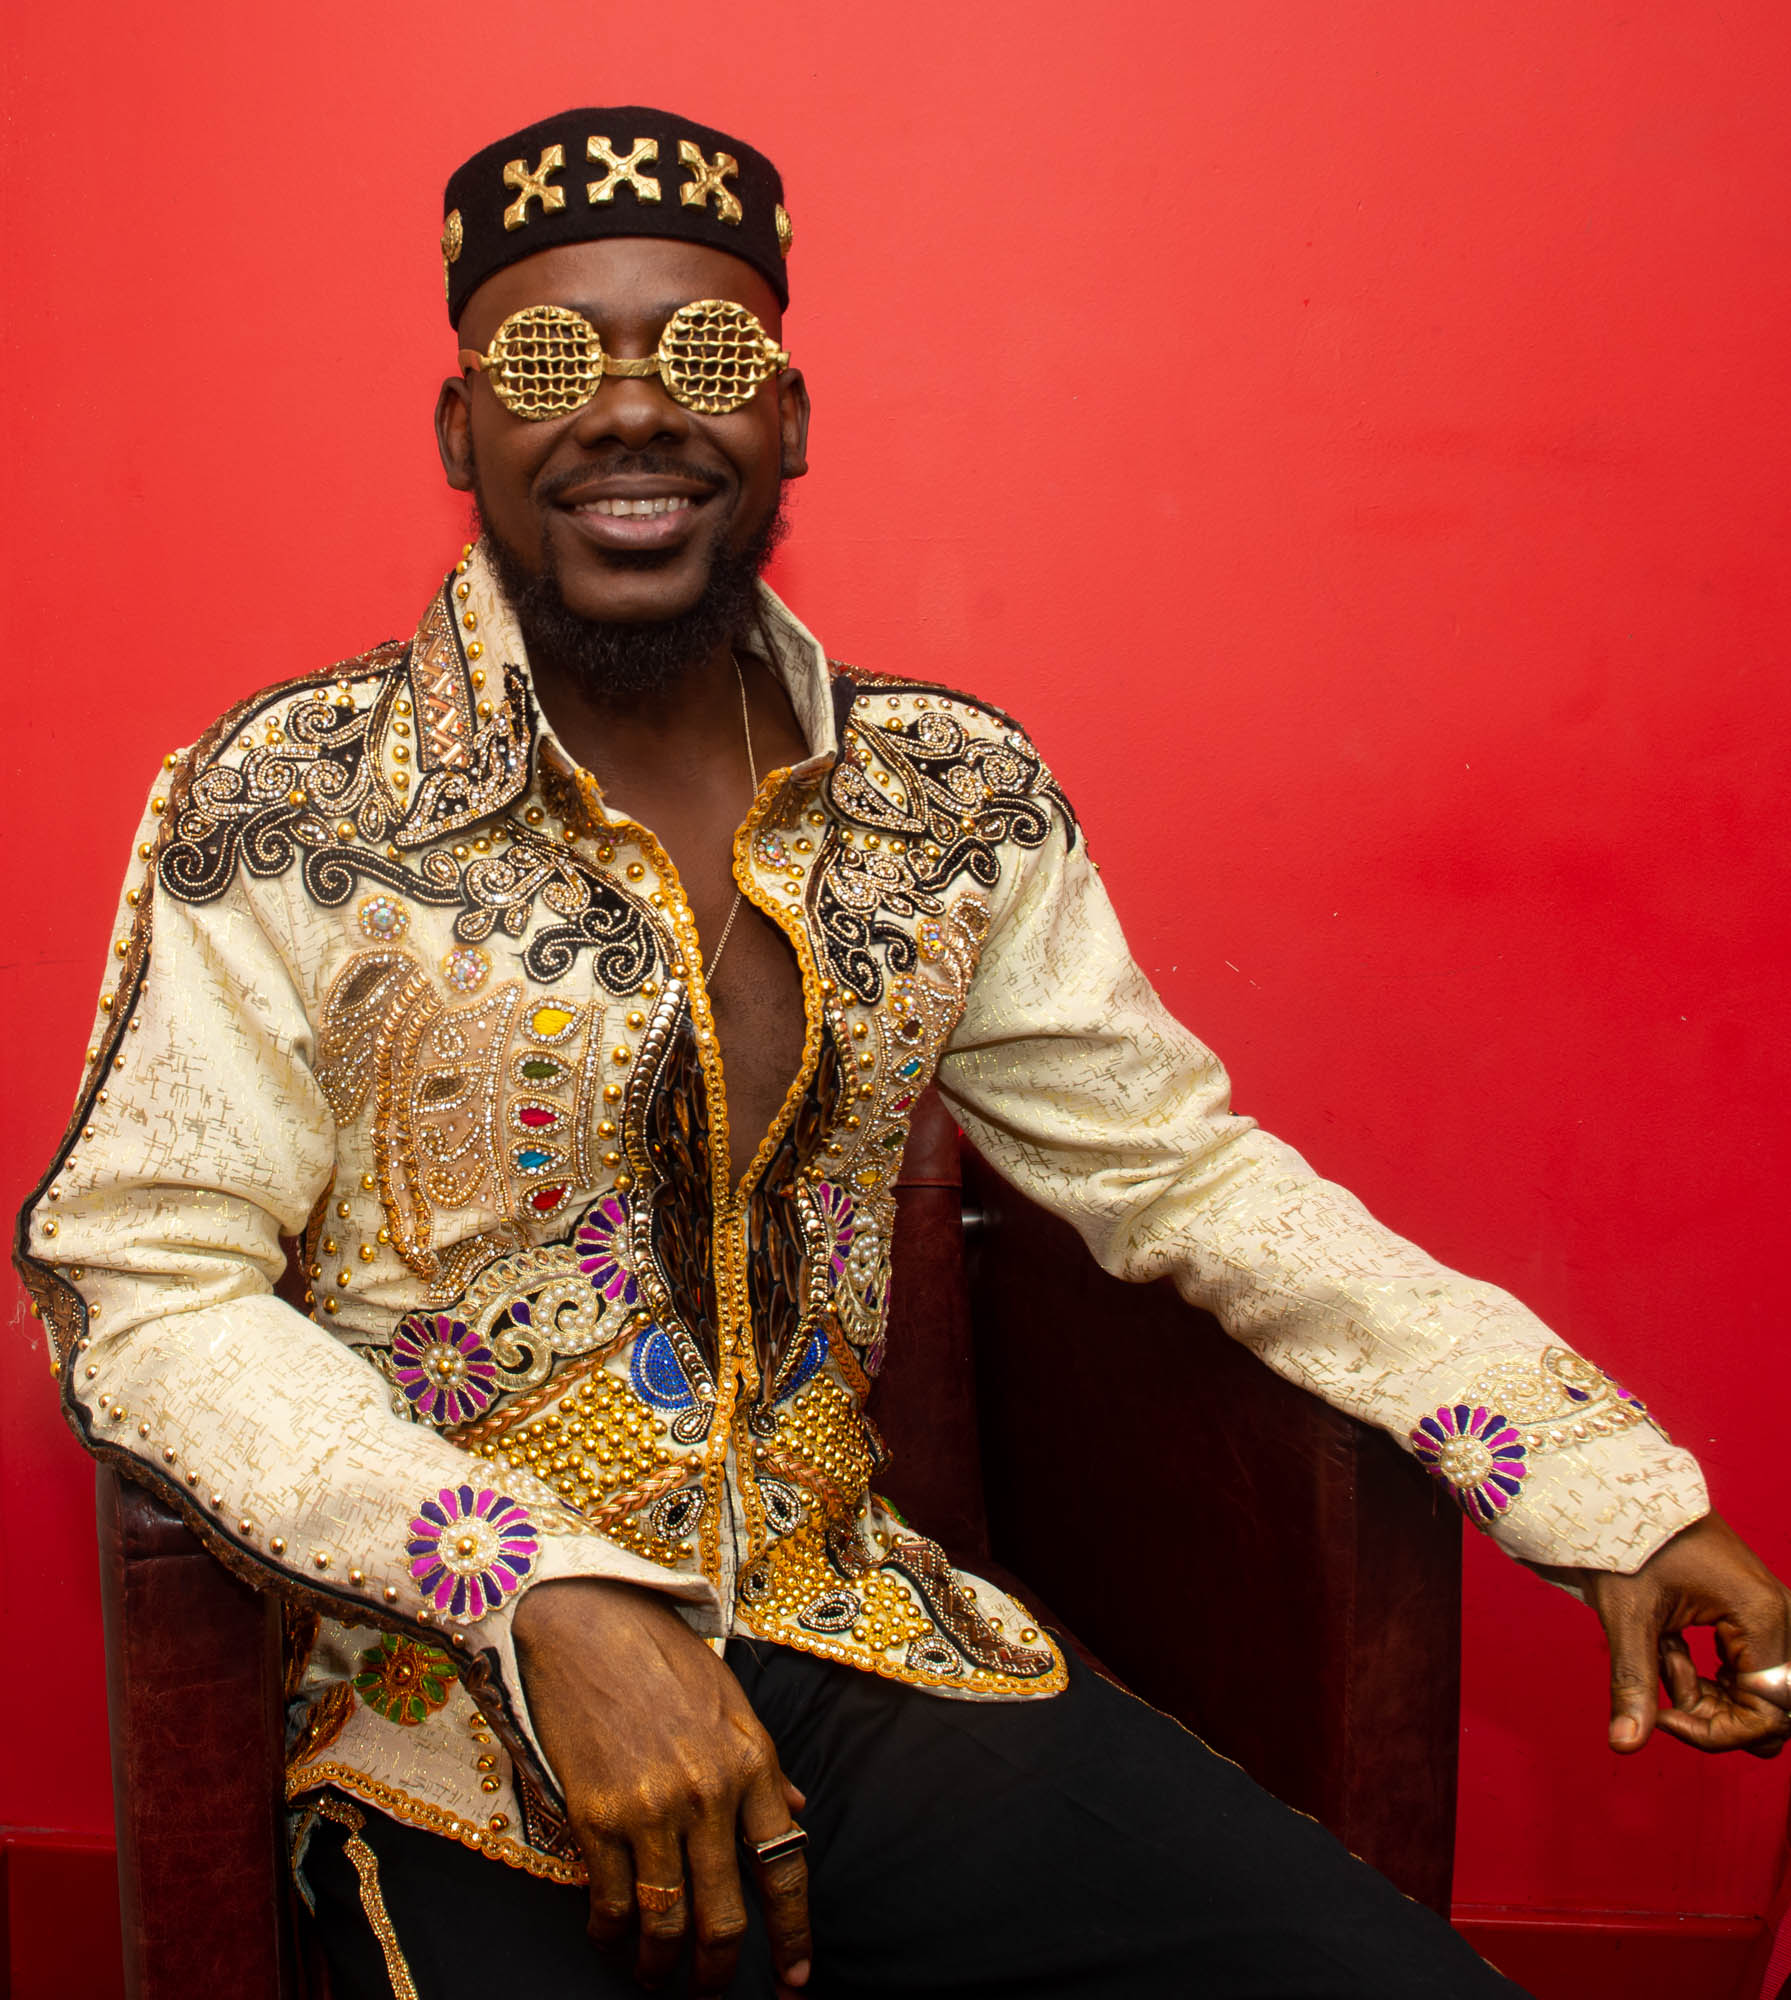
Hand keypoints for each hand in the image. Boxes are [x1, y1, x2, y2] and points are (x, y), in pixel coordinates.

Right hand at [513, 1578, 811, 1994]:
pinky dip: (610, 1933)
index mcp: (752, 1763)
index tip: (794, 1980)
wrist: (587, 1623)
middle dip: (718, 1972)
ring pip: (666, 1921)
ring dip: (661, 1966)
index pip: (786, 1868)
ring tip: (656, 1978)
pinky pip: (609, 1900)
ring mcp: (651, 1807)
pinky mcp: (596, 1813)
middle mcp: (709, 1793)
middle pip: (724, 1916)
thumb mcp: (732, 1701)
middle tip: (709, 1995)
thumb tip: (799, 1813)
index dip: (793, 1935)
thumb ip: (767, 1766)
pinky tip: (610, 1937)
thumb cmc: (663, 1656)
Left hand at [1541, 1511, 1790, 1757]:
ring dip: (1706, 1692)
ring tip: (1662, 1651)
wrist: (1621, 1490)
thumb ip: (1634, 1682)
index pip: (1767, 1717)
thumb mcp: (1627, 1613)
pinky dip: (1704, 1673)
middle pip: (1769, 1711)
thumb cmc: (1626, 1542)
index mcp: (1762, 1617)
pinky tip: (1669, 1645)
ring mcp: (1770, 1615)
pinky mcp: (1752, 1614)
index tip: (1663, 1717)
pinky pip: (1744, 1670)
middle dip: (1712, 1714)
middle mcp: (1779, 1617)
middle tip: (1661, 1678)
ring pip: (1756, 1694)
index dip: (1715, 1733)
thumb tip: (1625, 1745)